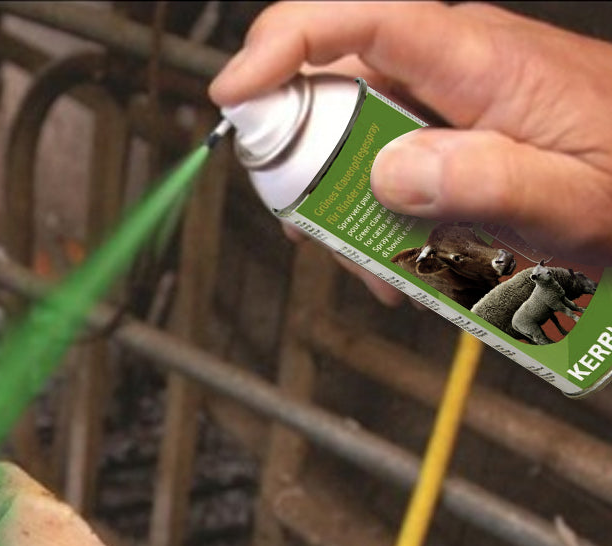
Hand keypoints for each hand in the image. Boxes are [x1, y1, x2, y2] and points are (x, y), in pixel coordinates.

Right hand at [210, 1, 611, 266]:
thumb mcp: (570, 202)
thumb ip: (484, 182)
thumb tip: (387, 173)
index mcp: (480, 62)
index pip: (359, 19)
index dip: (281, 44)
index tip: (233, 93)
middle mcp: (453, 63)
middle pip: (334, 87)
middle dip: (307, 164)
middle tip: (321, 232)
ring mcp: (447, 93)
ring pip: (350, 134)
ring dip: (345, 205)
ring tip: (382, 265)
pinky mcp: (448, 123)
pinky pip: (382, 156)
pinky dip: (376, 212)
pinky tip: (402, 255)